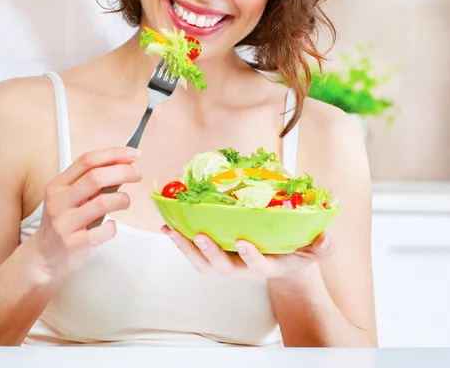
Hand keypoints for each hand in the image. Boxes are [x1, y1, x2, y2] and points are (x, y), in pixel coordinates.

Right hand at [28, 147, 140, 281]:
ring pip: (102, 203)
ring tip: (125, 202)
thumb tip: (123, 165)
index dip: (113, 154)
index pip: (87, 160)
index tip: (133, 154)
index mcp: (58, 185)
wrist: (43, 258)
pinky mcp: (73, 244)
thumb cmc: (63, 223)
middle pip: (95, 177)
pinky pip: (102, 232)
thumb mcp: (69, 197)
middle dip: (123, 172)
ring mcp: (64, 223)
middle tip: (137, 174)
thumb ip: (90, 183)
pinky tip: (111, 226)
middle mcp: (59, 201)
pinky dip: (113, 227)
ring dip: (122, 199)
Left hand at [161, 226, 333, 280]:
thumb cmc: (293, 252)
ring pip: (204, 264)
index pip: (259, 266)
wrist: (280, 262)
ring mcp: (227, 265)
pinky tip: (169, 227)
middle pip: (224, 268)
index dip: (251, 256)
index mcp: (267, 266)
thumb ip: (321, 247)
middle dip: (211, 253)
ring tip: (172, 230)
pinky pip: (195, 254)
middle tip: (199, 235)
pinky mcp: (215, 258)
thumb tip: (327, 238)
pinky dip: (181, 242)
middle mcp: (243, 269)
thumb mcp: (311, 251)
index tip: (244, 242)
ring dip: (187, 248)